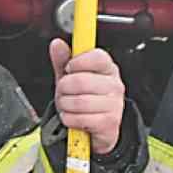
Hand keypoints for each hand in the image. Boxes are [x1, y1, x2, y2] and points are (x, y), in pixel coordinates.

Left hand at [49, 39, 125, 155]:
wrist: (93, 128)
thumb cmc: (83, 98)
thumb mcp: (70, 77)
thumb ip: (63, 60)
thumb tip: (57, 44)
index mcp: (108, 69)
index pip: (97, 57)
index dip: (78, 62)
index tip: (69, 67)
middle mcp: (115, 85)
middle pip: (81, 81)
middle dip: (64, 88)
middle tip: (64, 92)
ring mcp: (114, 104)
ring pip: (78, 102)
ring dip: (65, 105)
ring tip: (67, 106)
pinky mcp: (109, 123)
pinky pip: (80, 119)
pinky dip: (69, 119)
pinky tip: (72, 117)